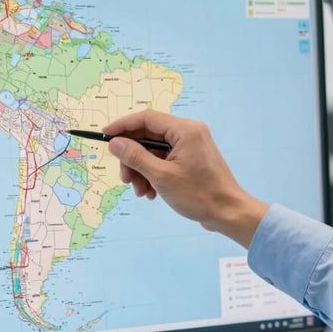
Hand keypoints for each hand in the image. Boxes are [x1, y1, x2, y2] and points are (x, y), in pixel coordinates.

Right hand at [104, 111, 268, 247]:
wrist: (228, 213)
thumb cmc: (199, 194)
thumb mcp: (161, 176)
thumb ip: (135, 157)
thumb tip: (115, 143)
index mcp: (184, 130)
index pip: (146, 118)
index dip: (123, 126)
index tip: (105, 135)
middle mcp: (189, 133)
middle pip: (149, 137)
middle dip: (133, 158)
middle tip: (125, 178)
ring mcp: (191, 147)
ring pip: (155, 152)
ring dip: (142, 170)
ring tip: (141, 192)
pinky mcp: (192, 160)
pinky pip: (165, 161)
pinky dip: (154, 175)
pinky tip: (152, 192)